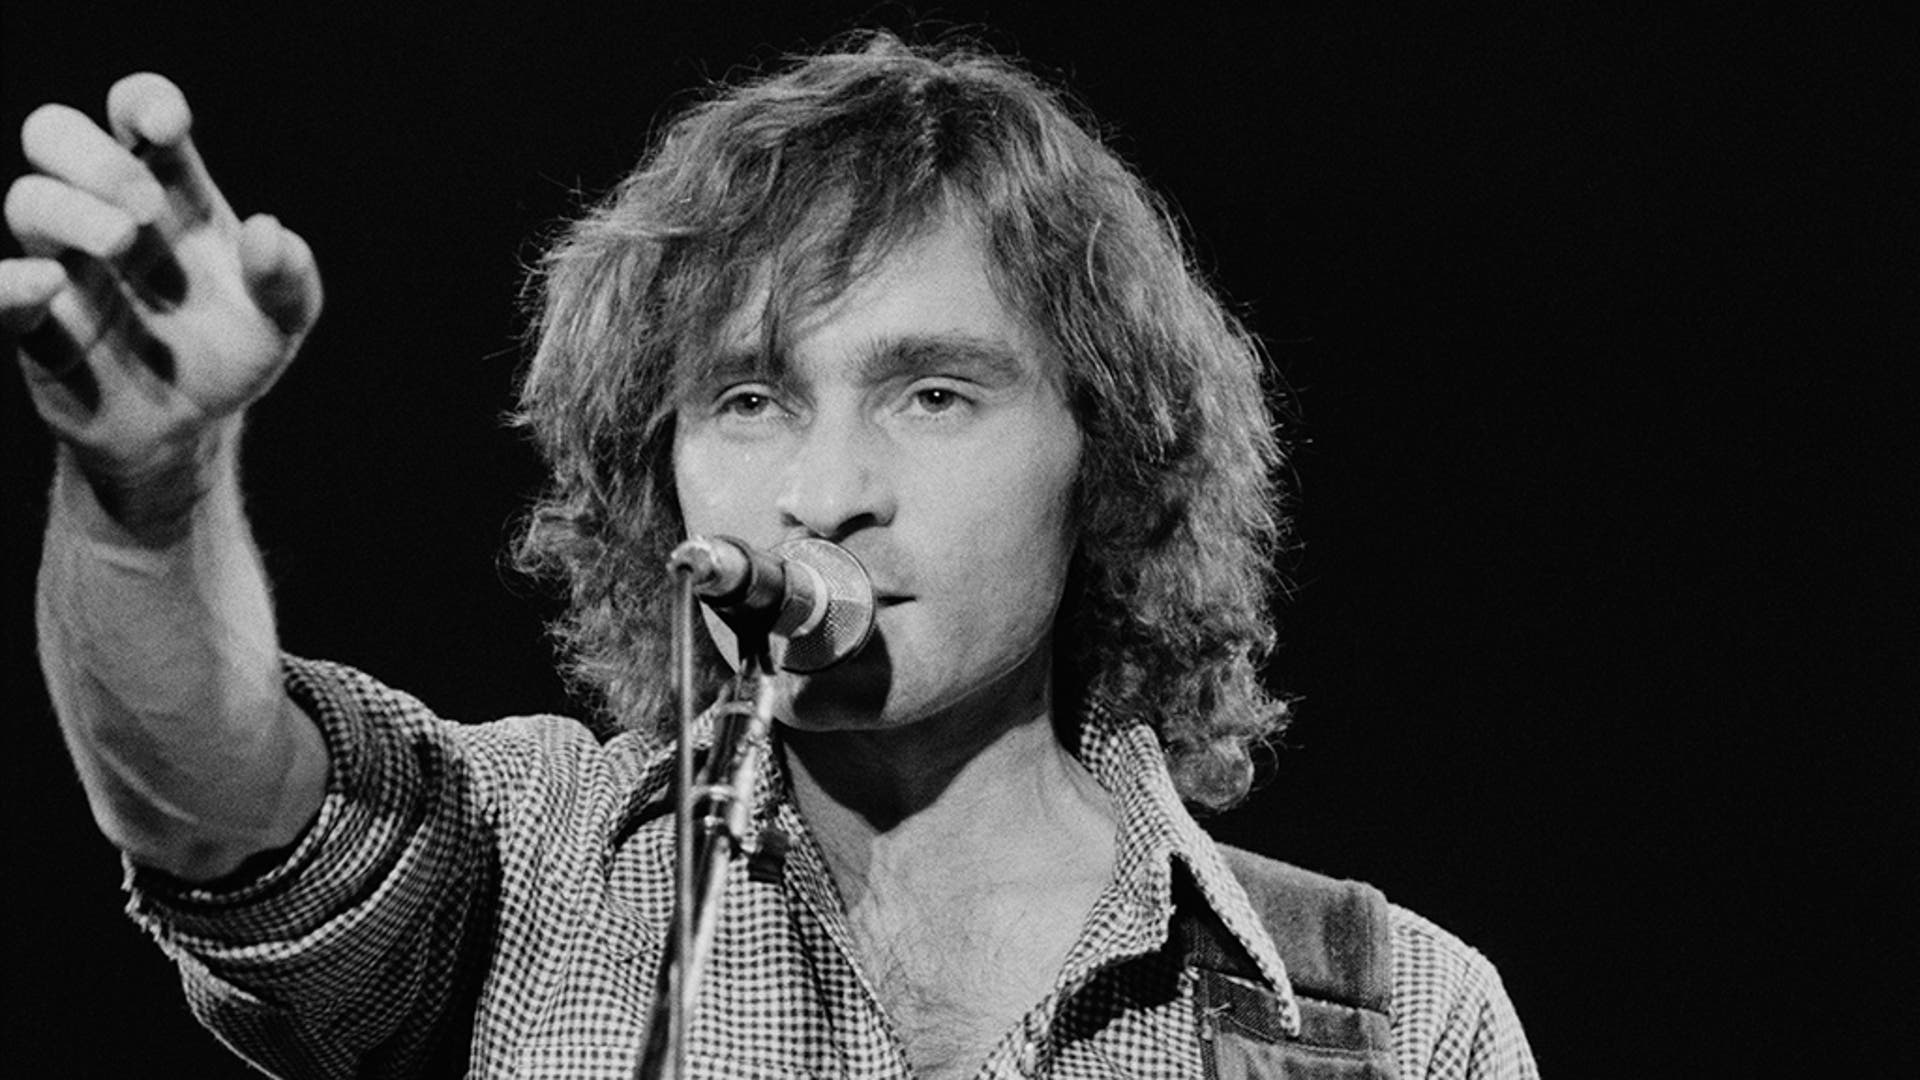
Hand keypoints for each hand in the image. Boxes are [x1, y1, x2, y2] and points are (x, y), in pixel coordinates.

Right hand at [2, 73, 321, 530]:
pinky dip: (12, 282)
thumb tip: (270, 232)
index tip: (166, 127)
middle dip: (92, 155)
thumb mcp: (282, 321)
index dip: (143, 103)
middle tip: (144, 207)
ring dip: (71, 211)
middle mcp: (106, 215)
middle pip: (54, 134)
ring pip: (25, 200)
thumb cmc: (232, 353)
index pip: (135, 114)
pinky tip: (47, 283)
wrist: (192, 429)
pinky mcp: (37, 326)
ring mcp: (64, 265)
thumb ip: (288, 278)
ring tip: (124, 244)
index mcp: (168, 194)